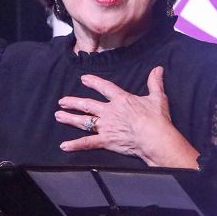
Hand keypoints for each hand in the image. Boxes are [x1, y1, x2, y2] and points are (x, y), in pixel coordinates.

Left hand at [55, 66, 199, 168]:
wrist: (154, 137)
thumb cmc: (157, 119)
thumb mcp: (157, 98)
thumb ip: (155, 83)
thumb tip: (158, 69)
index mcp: (121, 100)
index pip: (104, 88)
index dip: (93, 82)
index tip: (83, 79)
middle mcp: (109, 111)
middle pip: (87, 104)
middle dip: (73, 102)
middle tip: (62, 101)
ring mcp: (106, 126)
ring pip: (84, 121)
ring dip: (69, 118)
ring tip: (58, 116)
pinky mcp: (105, 140)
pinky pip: (87, 142)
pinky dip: (75, 145)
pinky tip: (64, 146)